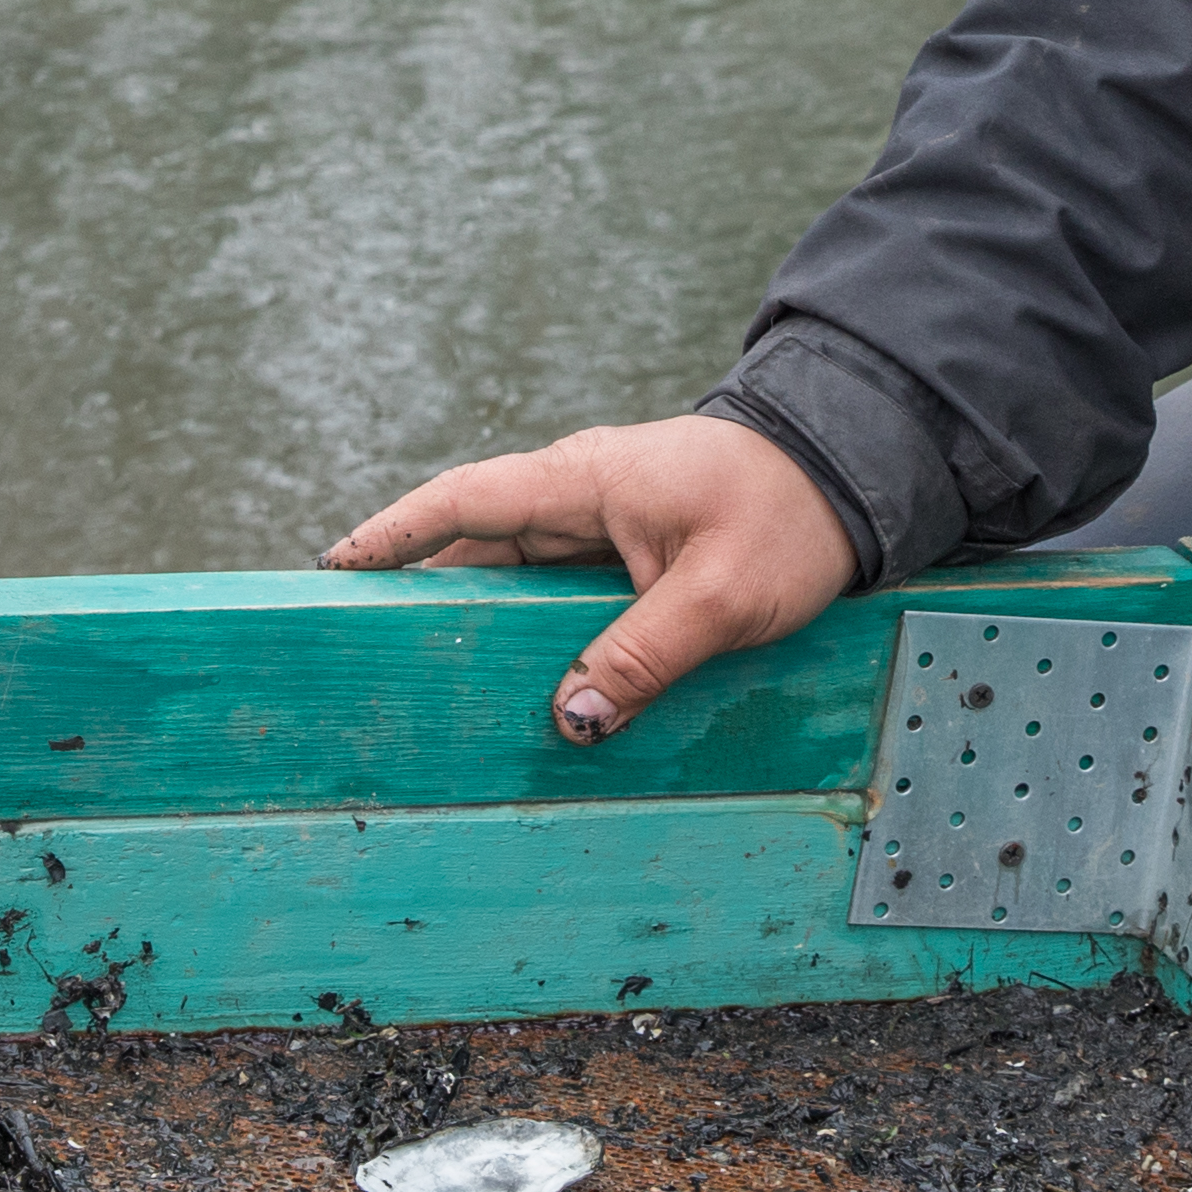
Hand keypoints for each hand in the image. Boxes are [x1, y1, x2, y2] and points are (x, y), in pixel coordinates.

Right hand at [323, 415, 852, 744]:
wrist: (858, 471)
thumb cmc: (790, 514)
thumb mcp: (718, 595)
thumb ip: (642, 656)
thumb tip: (568, 720)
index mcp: (585, 479)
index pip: (464, 503)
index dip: (393, 536)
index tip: (332, 571)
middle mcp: (582, 494)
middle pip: (479, 550)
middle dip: (422, 599)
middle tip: (366, 659)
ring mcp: (607, 522)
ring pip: (522, 580)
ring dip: (483, 627)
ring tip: (433, 689)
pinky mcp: (635, 551)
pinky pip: (566, 595)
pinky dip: (539, 636)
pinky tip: (528, 689)